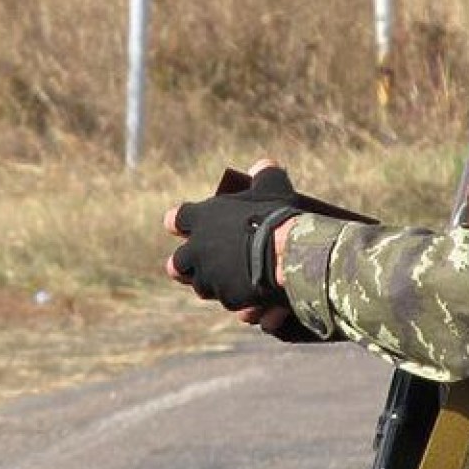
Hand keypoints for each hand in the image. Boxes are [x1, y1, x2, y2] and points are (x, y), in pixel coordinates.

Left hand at [164, 160, 297, 309]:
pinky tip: (261, 304)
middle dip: (186, 267)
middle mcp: (197, 250)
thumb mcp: (273, 186)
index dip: (179, 223)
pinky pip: (233, 304)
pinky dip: (246, 303)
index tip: (178, 225)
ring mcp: (210, 278)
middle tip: (201, 266)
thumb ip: (264, 174)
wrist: (290, 253)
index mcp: (202, 218)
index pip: (177, 219)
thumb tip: (263, 165)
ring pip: (204, 287)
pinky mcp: (228, 299)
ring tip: (238, 283)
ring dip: (217, 285)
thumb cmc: (278, 215)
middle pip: (177, 264)